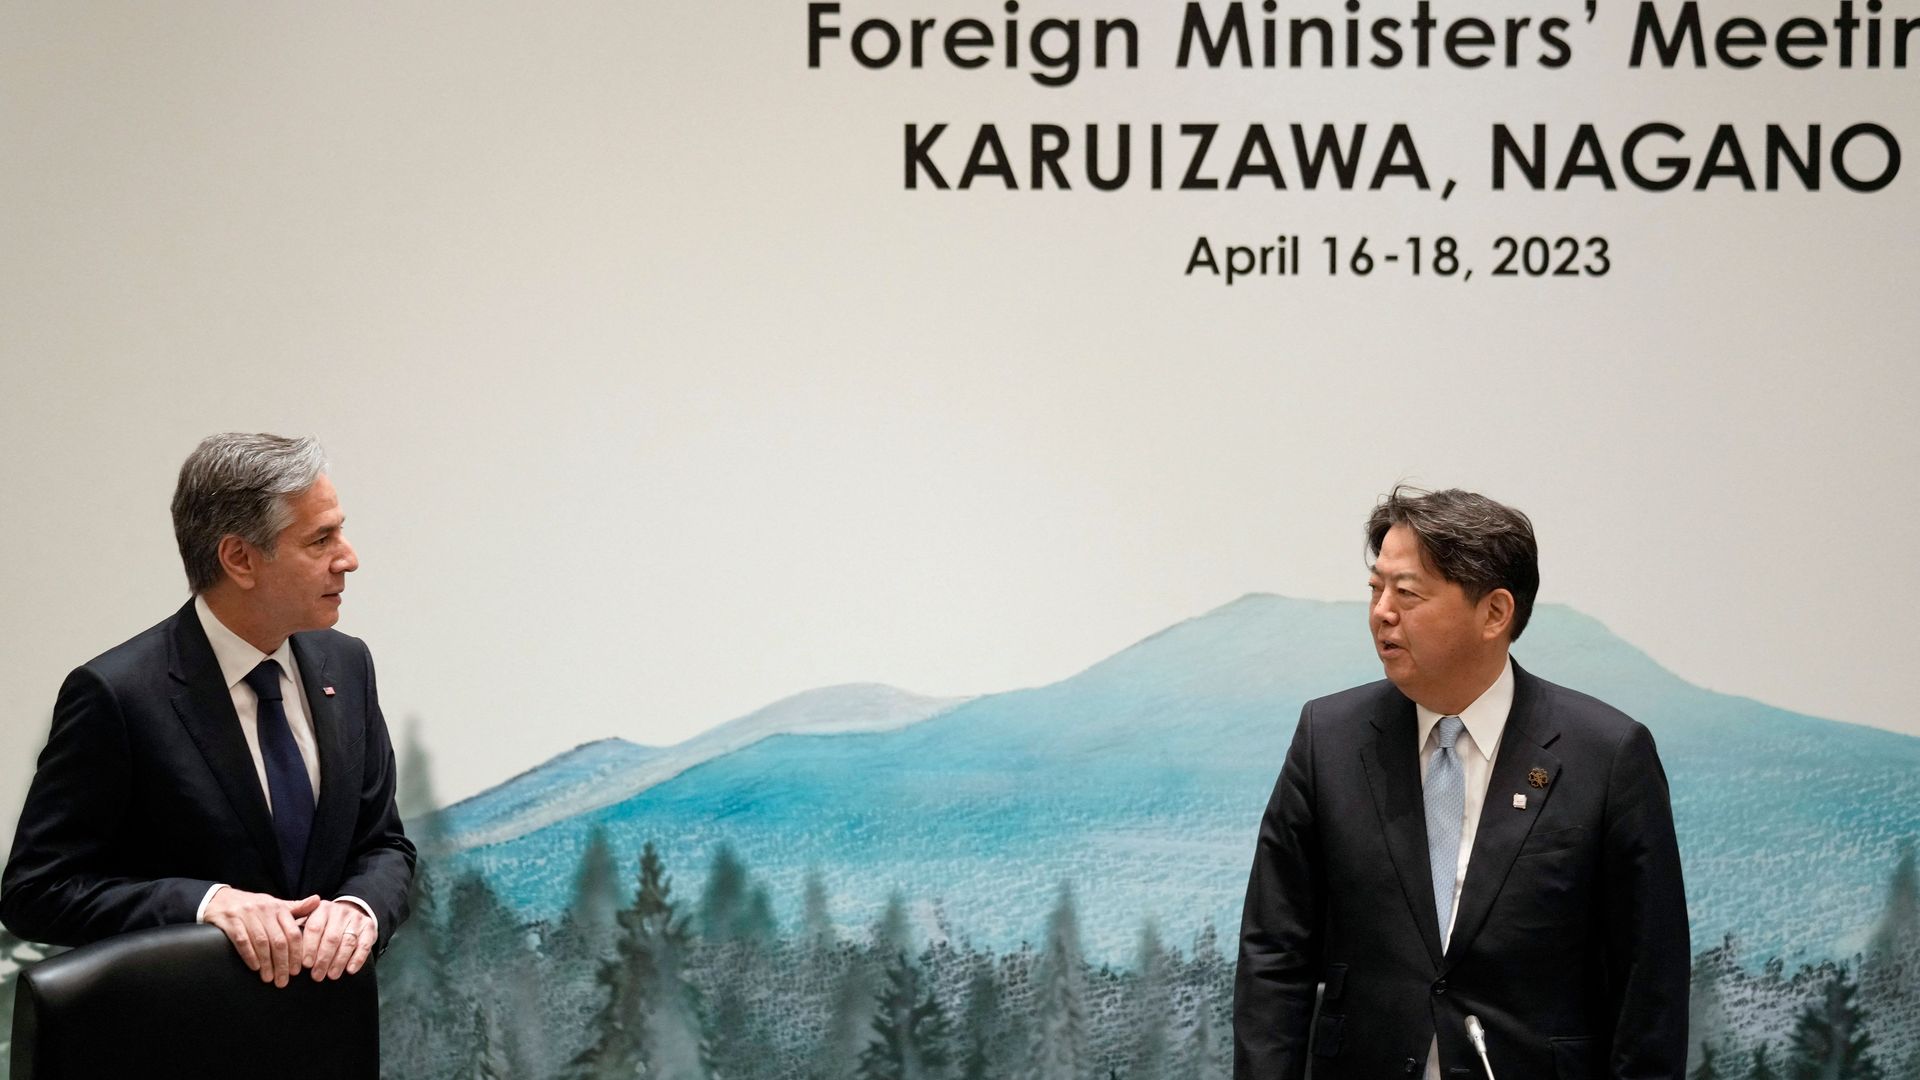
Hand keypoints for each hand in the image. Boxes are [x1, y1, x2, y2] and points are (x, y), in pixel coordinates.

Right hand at [203, 889, 321, 987]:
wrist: (221, 899)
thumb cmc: (254, 906)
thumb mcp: (275, 905)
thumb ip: (296, 907)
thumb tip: (318, 901)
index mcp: (278, 908)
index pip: (293, 933)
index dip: (297, 953)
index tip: (297, 970)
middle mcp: (265, 910)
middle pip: (279, 940)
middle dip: (283, 963)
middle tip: (284, 980)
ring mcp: (247, 915)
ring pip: (262, 942)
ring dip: (267, 963)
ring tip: (269, 978)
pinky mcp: (231, 921)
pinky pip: (242, 941)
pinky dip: (250, 956)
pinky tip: (255, 968)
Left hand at [300, 898, 375, 980]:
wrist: (352, 912)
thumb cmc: (323, 924)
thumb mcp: (308, 919)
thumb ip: (295, 929)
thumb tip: (281, 943)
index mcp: (321, 909)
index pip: (314, 928)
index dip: (309, 947)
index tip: (305, 965)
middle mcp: (339, 911)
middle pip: (331, 937)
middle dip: (323, 959)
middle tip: (317, 976)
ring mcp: (356, 918)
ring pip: (347, 942)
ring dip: (339, 961)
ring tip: (332, 975)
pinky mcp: (369, 927)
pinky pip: (364, 944)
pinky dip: (357, 958)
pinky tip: (350, 970)